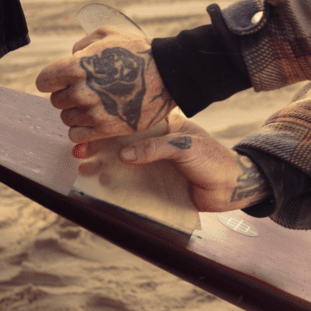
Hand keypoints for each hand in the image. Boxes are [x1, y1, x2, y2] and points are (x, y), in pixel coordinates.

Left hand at [36, 26, 175, 142]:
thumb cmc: (139, 52)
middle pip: (56, 100)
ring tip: (95, 104)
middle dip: (68, 95)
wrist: (169, 74)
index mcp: (77, 66)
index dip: (53, 79)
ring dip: (77, 112)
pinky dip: (81, 130)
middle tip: (86, 91)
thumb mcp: (109, 35)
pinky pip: (77, 136)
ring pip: (66, 118)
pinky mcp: (106, 129)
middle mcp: (82, 91)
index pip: (43, 81)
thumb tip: (72, 55)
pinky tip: (94, 120)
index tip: (64, 80)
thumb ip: (83, 43)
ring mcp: (93, 112)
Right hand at [83, 114, 270, 211]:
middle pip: (121, 143)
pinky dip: (115, 183)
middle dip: (98, 147)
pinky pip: (131, 183)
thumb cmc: (212, 160)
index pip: (132, 122)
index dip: (110, 125)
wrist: (232, 188)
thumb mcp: (185, 147)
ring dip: (102, 165)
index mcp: (165, 127)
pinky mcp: (156, 184)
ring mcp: (155, 164)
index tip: (88, 130)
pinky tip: (101, 182)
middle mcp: (157, 144)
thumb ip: (156, 148)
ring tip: (83, 168)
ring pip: (123, 163)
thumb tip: (122, 155)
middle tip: (78, 152)